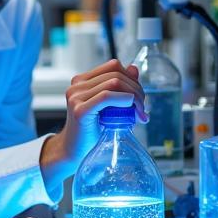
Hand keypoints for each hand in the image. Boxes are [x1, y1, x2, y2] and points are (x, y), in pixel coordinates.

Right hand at [40, 60, 146, 193]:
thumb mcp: (109, 105)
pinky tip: (132, 111)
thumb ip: (120, 87)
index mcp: (82, 81)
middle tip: (142, 108)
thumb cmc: (92, 130)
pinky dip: (124, 101)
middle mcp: (76, 86)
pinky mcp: (80, 110)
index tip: (139, 97)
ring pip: (114, 82)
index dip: (131, 78)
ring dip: (134, 96)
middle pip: (116, 73)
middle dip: (136, 89)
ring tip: (139, 113)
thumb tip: (134, 68)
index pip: (113, 66)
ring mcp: (76, 97)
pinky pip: (107, 96)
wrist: (75, 152)